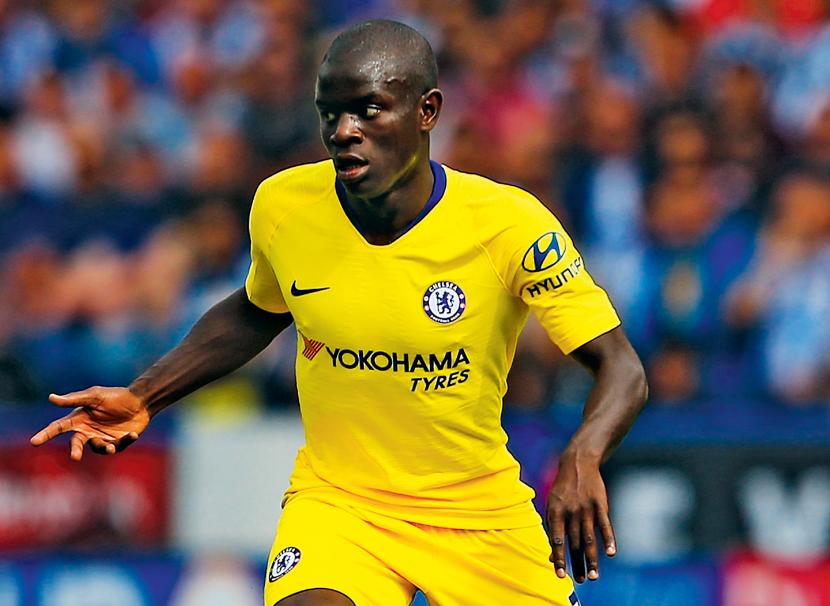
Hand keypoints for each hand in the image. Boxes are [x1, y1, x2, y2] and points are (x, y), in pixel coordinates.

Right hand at [30, 387, 149, 460]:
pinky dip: (126, 441)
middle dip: (75, 450)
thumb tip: (51, 398)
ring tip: (111, 447)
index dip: (46, 434)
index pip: (59, 427)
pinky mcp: (116, 443)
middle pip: (76, 444)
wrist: (140, 403)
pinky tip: (133, 434)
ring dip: (104, 448)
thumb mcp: (96, 396)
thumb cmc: (116, 397)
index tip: (34, 442)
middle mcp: (88, 431)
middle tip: (75, 456)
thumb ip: (74, 399)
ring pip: (98, 448)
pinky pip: (118, 447)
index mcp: (79, 419)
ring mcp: (102, 438)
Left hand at [547, 453, 615, 582]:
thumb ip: (554, 530)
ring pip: (589, 538)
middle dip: (577, 563)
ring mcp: (586, 508)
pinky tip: (611, 553)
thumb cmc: (563, 491)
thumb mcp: (553, 506)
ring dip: (592, 559)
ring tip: (594, 576)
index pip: (556, 539)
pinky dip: (608, 539)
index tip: (561, 574)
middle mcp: (570, 512)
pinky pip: (605, 525)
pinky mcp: (600, 505)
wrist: (578, 464)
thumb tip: (552, 557)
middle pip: (574, 543)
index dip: (559, 557)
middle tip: (581, 581)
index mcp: (556, 512)